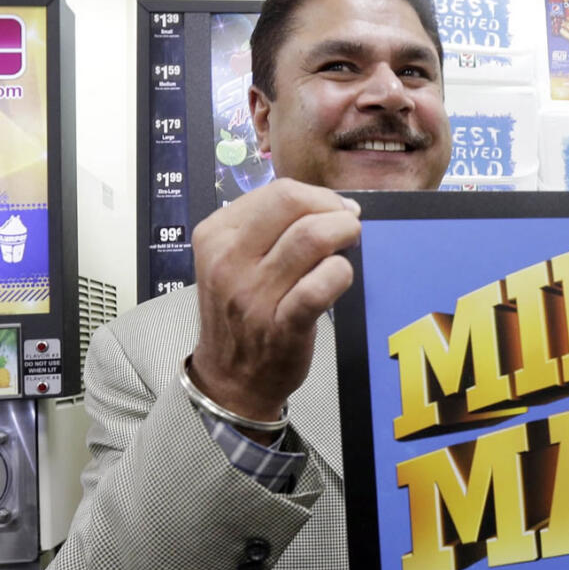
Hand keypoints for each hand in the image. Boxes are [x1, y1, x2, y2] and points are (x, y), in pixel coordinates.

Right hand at [188, 179, 360, 434]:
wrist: (230, 378)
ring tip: (351, 245)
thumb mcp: (234, 260)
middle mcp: (228, 260)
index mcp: (215, 235)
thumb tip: (330, 204)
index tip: (333, 211)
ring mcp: (253, 294)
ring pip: (311, 238)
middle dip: (332, 208)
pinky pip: (320, 285)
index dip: (318, 196)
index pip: (278, 191)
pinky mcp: (281, 325)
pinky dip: (341, 273)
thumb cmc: (242, 314)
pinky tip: (341, 277)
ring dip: (344, 234)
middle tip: (348, 224)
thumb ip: (270, 229)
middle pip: (293, 203)